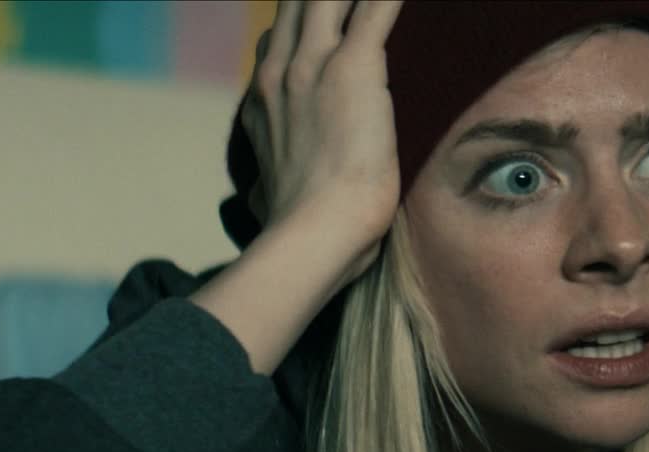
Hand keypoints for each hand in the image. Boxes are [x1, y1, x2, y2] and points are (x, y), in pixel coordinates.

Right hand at [240, 0, 402, 285]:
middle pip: (297, 6)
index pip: (276, 42)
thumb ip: (264, 181)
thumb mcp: (264, 193)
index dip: (299, 26)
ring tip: (370, 1)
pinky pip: (375, 10)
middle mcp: (281, 73)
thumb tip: (259, 199)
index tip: (321, 24)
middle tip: (342, 3)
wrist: (315, 232)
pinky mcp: (354, 68)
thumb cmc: (299, 225)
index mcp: (263, 100)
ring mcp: (313, 65)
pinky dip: (389, 0)